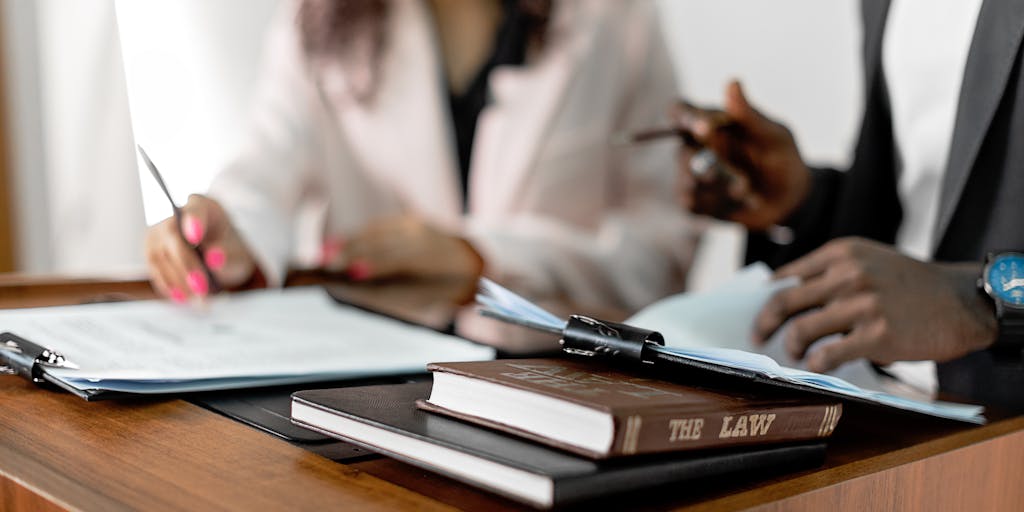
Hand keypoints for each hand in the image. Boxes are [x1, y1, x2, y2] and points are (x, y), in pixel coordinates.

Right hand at [145, 195, 256, 301]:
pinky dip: (168, 285)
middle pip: (173, 237)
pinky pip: (155, 269)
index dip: (193, 222)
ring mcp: (159, 233)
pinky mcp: (151, 251)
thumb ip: (228, 255)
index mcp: (202, 206)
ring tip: (199, 299)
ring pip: (160, 256)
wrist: (217, 256)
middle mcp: (175, 215)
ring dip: (178, 281)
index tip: (195, 237)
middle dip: (187, 265)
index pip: (195, 210)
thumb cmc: (228, 250)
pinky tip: (183, 298)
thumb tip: (214, 259)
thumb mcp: (237, 253)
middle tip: (203, 289)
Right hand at [323, 215, 483, 281]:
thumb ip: (391, 293)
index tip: (348, 272)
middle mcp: (423, 236)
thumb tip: (352, 288)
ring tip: (327, 254)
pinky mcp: (409, 219)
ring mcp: (416, 224)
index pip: (397, 259)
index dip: (372, 264)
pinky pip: (379, 226)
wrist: (470, 260)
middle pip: (381, 242)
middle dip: (352, 252)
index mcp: (431, 259)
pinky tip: (342, 243)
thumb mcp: (423, 297)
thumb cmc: (443, 288)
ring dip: (350, 242)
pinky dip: (359, 235)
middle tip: (325, 263)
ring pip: (377, 231)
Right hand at [675, 81, 810, 230]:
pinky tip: (736, 203)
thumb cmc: (783, 160)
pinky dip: (716, 204)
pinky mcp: (695, 201)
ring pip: (687, 181)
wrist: (789, 201)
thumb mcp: (774, 136)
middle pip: (681, 153)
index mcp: (711, 122)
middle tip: (741, 179)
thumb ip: (749, 115)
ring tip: (746, 190)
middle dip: (711, 167)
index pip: (681, 111)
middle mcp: (696, 146)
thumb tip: (732, 82)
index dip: (683, 116)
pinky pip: (691, 203)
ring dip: (721, 189)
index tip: (703, 128)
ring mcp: (693, 175)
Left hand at [752, 237, 996, 372]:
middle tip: (758, 336)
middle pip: (785, 302)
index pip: (787, 276)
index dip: (765, 299)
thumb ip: (830, 272)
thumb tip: (782, 294)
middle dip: (764, 323)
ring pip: (801, 329)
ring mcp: (862, 304)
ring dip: (791, 346)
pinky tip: (818, 366)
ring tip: (795, 353)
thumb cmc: (909, 284)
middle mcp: (848, 274)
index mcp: (841, 252)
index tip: (757, 313)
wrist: (960, 301)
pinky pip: (829, 354)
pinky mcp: (877, 335)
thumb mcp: (869, 260)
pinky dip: (816, 363)